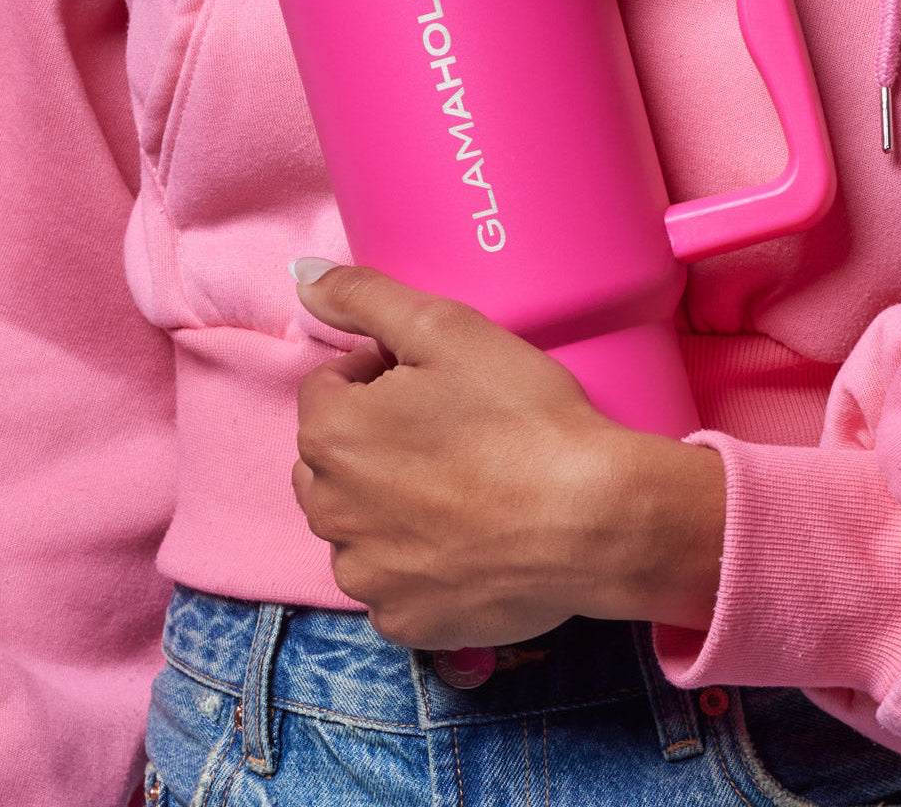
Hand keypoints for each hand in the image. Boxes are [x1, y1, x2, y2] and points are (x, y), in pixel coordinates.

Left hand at [289, 260, 724, 649]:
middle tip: (452, 431)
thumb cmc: (524, 418)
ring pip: (357, 525)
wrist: (596, 519)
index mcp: (331, 434)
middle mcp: (330, 512)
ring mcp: (366, 576)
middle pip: (333, 459)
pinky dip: (416, 564)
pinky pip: (391, 584)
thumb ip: (366, 297)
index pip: (328, 387)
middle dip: (374, 439)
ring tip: (463, 487)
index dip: (381, 374)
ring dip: (388, 504)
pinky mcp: (404, 623)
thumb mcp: (449, 328)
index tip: (437, 381)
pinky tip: (467, 541)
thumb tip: (304, 278)